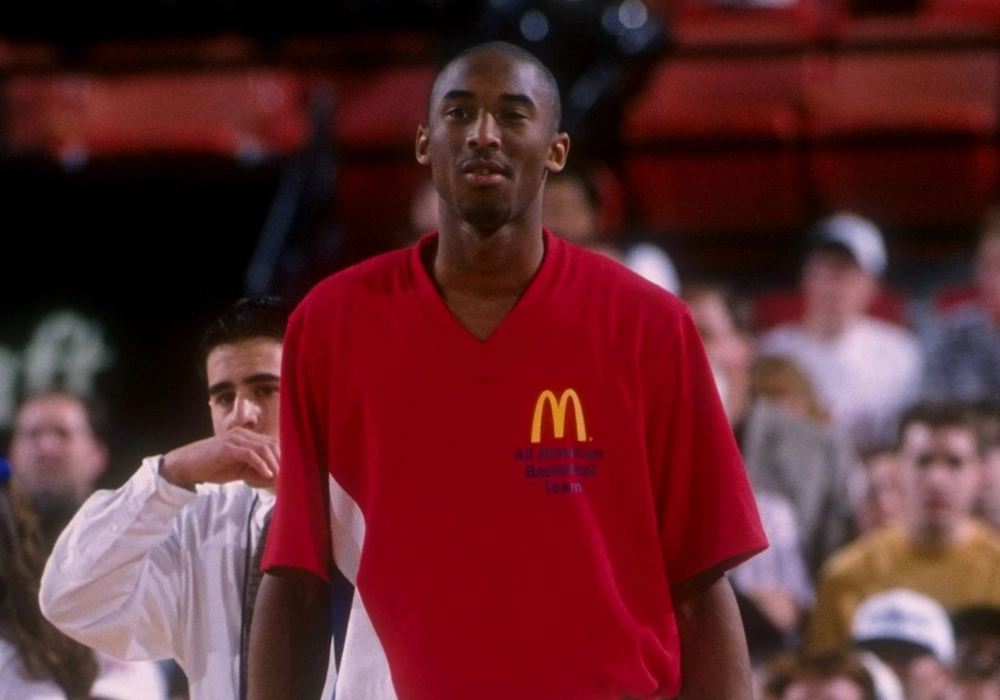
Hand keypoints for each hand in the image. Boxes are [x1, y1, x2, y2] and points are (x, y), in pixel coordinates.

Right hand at [159, 428, 278, 488]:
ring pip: (264, 448)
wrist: (185, 465)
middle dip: (282, 461)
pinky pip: (251, 454)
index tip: (290, 473)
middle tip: (289, 477)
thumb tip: (274, 478)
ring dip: (275, 464)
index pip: (272, 443)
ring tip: (280, 478)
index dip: (283, 458)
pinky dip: (262, 465)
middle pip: (272, 444)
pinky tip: (268, 475)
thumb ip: (255, 471)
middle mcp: (242, 434)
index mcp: (246, 437)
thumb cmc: (211, 467)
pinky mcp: (228, 447)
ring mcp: (235, 439)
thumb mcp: (237, 471)